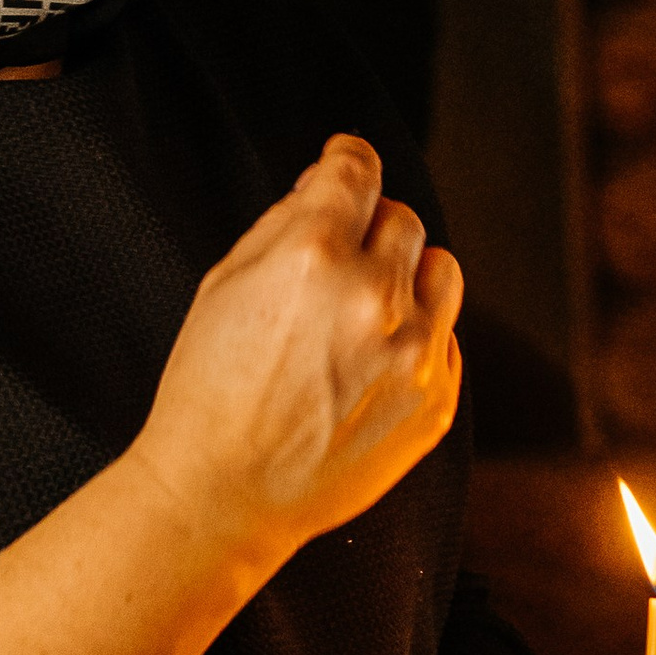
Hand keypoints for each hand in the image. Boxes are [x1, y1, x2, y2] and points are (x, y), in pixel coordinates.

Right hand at [130, 135, 461, 570]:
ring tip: (363, 311)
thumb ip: (282, 222)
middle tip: (336, 263)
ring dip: (407, 276)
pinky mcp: (434, 400)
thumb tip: (328, 186)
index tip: (347, 162)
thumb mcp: (223, 285)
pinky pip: (445, 339)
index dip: (348, 159)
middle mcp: (373, 297)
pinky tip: (366, 366)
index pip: (358, 171)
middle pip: (401, 219)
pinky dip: (414, 339)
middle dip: (369, 230)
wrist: (224, 496)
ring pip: (442, 270)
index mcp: (313, 256)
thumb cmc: (210, 393)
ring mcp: (413, 353)